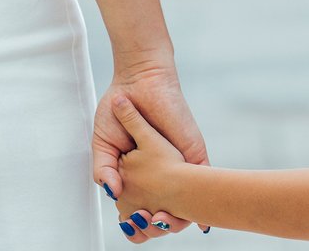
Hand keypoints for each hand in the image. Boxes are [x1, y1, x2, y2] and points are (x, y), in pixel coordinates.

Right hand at [92, 60, 207, 238]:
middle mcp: (161, 171)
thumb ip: (104, 170)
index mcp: (139, 173)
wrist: (139, 82)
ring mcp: (179, 163)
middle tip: (152, 224)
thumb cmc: (118, 110)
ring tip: (167, 222)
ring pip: (188, 200)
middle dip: (161, 224)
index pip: (141, 207)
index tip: (131, 226)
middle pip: (166, 209)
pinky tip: (199, 214)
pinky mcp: (195, 153)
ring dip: (181, 217)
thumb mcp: (103, 144)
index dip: (138, 222)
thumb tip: (113, 194)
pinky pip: (204, 179)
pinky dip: (202, 198)